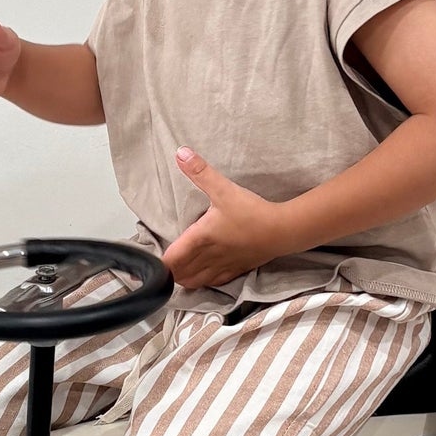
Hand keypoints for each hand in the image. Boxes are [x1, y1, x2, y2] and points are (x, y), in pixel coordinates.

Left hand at [161, 148, 301, 288]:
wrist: (283, 230)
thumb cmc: (252, 212)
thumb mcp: (224, 188)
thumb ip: (200, 171)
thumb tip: (180, 153)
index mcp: (201, 238)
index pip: (172, 260)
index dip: (160, 264)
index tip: (152, 260)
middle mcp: (209, 256)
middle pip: (181, 274)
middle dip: (170, 272)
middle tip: (164, 263)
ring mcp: (223, 266)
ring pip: (196, 281)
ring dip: (185, 278)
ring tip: (179, 270)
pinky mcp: (237, 269)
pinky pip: (215, 282)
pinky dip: (204, 281)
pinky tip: (203, 274)